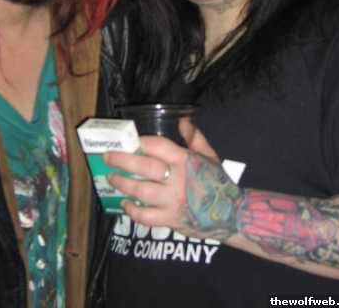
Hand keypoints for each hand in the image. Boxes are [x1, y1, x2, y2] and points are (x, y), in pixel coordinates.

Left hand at [104, 124, 242, 240]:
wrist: (232, 215)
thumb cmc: (218, 182)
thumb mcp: (209, 155)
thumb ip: (194, 137)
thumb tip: (182, 119)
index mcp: (186, 160)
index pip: (159, 146)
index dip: (142, 141)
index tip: (129, 139)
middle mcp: (177, 179)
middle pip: (144, 167)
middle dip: (122, 160)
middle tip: (107, 156)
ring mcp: (172, 201)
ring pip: (140, 191)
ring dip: (122, 183)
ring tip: (111, 177)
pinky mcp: (170, 220)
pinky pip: (145, 216)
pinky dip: (132, 210)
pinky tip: (124, 203)